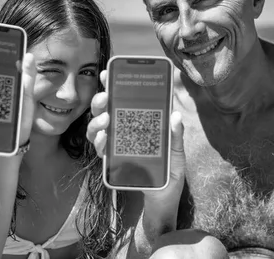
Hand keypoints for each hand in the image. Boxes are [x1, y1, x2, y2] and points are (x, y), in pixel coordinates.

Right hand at [86, 70, 185, 198]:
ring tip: (105, 119)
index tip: (107, 73)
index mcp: (138, 123)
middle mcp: (123, 132)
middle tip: (105, 97)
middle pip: (105, 111)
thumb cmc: (170, 173)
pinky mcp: (112, 162)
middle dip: (100, 101)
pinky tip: (103, 140)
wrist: (163, 200)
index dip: (112, 85)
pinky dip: (99, 143)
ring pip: (96, 129)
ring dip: (97, 122)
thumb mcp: (177, 153)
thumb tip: (175, 115)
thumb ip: (176, 136)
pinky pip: (100, 150)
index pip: (123, 101)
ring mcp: (115, 146)